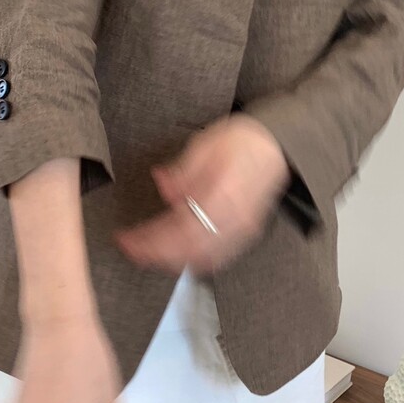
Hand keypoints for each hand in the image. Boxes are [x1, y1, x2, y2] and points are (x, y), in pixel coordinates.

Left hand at [113, 114, 290, 274]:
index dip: (149, 238)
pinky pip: (219, 258)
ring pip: (202, 259)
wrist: (278, 145)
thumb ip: (183, 171)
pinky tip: (177, 258)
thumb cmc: (242, 140)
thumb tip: (162, 186)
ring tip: (147, 254)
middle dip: (154, 254)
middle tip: (130, 249)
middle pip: (187, 249)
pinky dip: (194, 262)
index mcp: (221, 193)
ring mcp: (242, 229)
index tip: (126, 238)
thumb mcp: (205, 143)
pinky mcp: (247, 233)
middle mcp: (233, 218)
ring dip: (171, 261)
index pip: (177, 226)